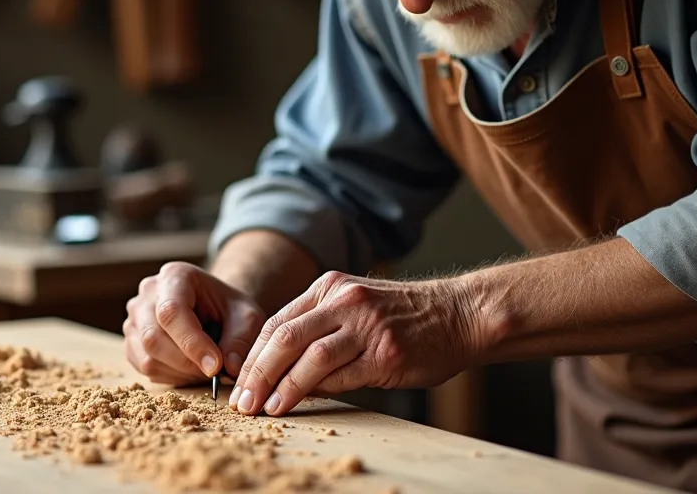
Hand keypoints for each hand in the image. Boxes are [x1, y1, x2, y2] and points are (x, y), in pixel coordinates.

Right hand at [124, 262, 266, 385]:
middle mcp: (147, 294)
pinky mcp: (131, 340)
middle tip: (214, 371)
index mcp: (174, 276)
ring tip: (204, 368)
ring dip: (180, 372)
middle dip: (187, 363)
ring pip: (147, 357)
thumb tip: (229, 367)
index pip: (172, 312)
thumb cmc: (229, 309)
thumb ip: (240, 340)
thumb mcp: (247, 317)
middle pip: (153, 337)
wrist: (214, 309)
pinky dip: (170, 376)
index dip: (192, 343)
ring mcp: (134, 317)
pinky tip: (189, 368)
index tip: (215, 366)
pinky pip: (144, 367)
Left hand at [230, 271, 473, 415]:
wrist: (459, 314)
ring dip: (280, 387)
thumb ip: (318, 330)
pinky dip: (314, 392)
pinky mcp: (386, 353)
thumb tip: (278, 370)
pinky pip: (341, 375)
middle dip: (256, 373)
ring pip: (308, 357)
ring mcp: (366, 326)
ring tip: (264, 408)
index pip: (275, 322)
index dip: (251, 356)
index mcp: (330, 288)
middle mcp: (344, 301)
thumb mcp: (355, 307)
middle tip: (241, 401)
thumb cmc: (404, 317)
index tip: (237, 381)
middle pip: (283, 338)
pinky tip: (297, 404)